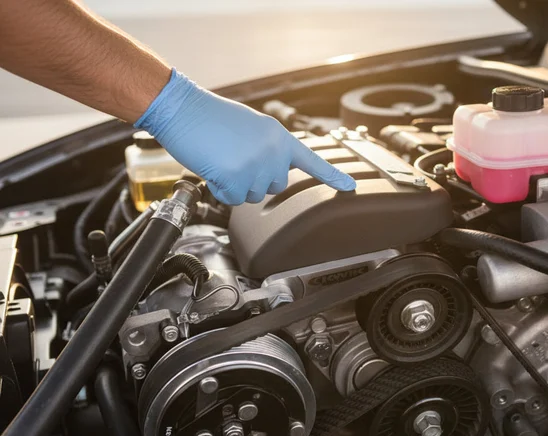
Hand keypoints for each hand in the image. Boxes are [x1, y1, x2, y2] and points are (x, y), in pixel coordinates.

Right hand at [134, 69, 355, 204]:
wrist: (182, 109)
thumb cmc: (210, 117)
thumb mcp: (251, 126)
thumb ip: (268, 148)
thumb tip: (274, 171)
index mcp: (279, 137)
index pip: (311, 161)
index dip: (332, 176)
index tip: (351, 187)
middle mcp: (273, 153)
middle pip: (274, 186)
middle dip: (255, 179)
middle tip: (234, 157)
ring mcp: (255, 167)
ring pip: (252, 196)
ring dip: (236, 185)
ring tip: (222, 158)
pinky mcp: (235, 179)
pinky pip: (231, 199)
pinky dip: (219, 189)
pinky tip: (212, 167)